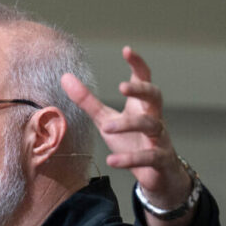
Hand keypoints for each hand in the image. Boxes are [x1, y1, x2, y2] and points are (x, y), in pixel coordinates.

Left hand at [60, 47, 189, 209]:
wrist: (157, 175)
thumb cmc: (131, 141)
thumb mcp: (105, 120)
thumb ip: (87, 101)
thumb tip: (65, 77)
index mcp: (142, 106)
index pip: (145, 79)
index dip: (138, 64)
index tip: (127, 50)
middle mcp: (154, 117)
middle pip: (155, 96)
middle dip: (141, 90)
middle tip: (122, 87)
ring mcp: (160, 139)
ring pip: (151, 125)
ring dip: (129, 124)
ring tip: (107, 127)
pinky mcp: (160, 160)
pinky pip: (148, 157)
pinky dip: (130, 159)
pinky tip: (112, 161)